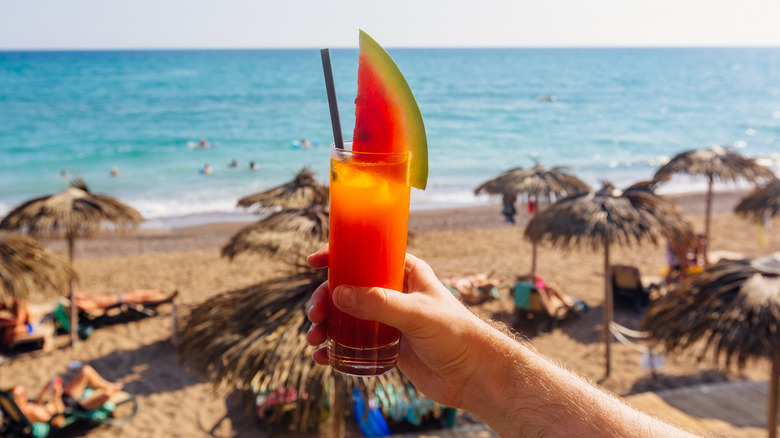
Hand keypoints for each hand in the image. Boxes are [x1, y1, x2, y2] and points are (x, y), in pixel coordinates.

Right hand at [306, 245, 494, 407]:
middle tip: (315, 315)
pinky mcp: (386, 344)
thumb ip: (380, 303)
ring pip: (346, 315)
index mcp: (405, 271)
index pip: (367, 253)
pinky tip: (322, 357)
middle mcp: (394, 291)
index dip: (339, 254)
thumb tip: (338, 293)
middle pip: (349, 287)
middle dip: (326, 299)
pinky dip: (334, 347)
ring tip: (314, 340)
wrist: (473, 375)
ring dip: (325, 325)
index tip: (313, 261)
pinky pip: (353, 341)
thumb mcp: (417, 313)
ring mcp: (388, 318)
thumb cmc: (455, 334)